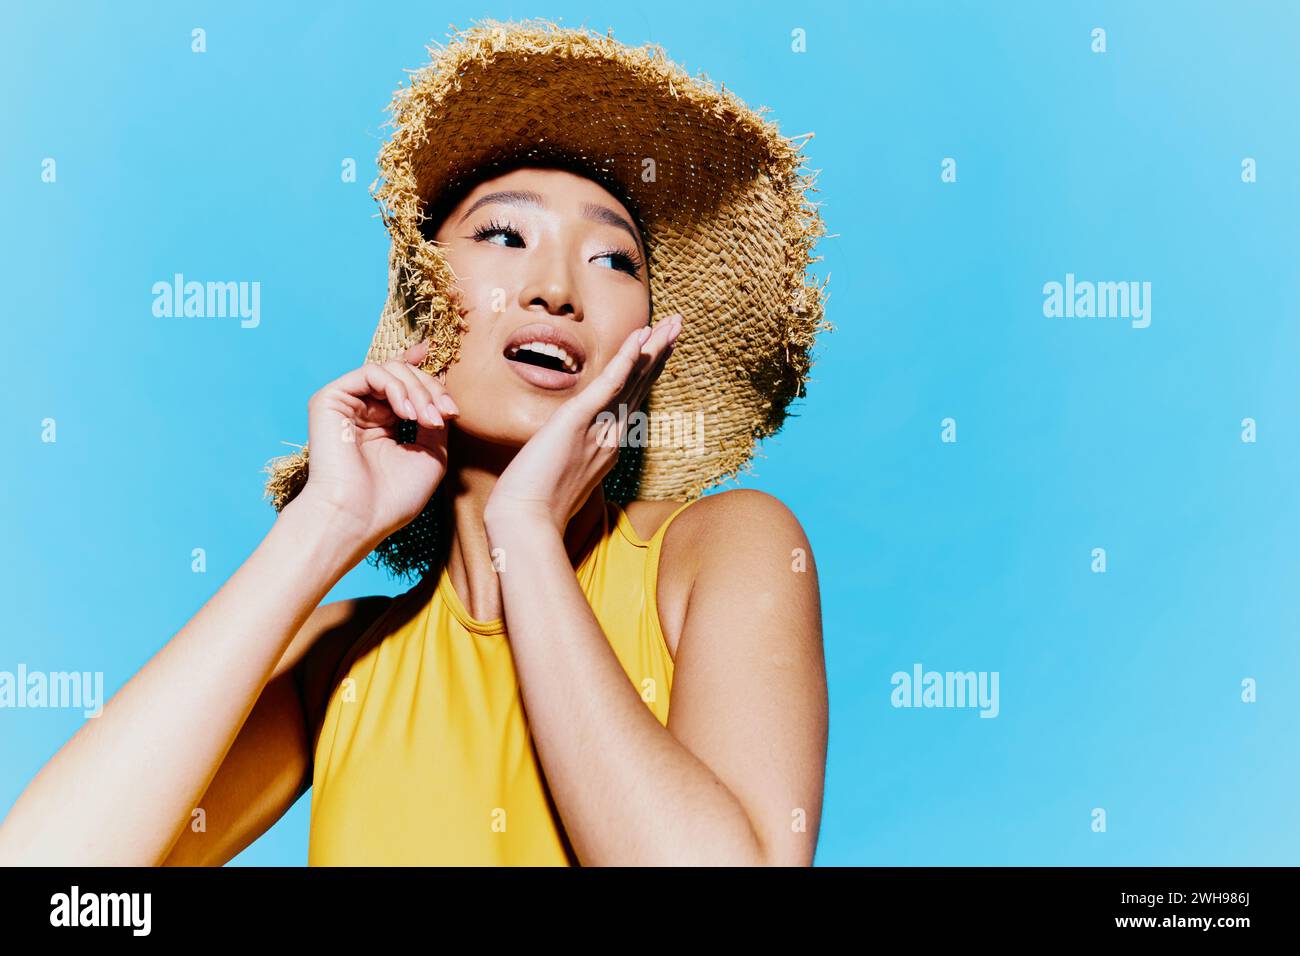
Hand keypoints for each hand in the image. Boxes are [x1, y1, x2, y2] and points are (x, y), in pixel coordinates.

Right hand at [296, 340, 459, 546]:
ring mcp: (346, 404)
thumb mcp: (430, 456)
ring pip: (389, 370)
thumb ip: (435, 422)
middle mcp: (363, 410)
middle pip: (402, 374)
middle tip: (447, 414)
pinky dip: (396, 387)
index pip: (401, 384)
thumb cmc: (393, 498)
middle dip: (432, 390)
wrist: (358, 517)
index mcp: (382, 423)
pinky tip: (407, 414)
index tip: (442, 361)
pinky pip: (370, 373)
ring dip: (418, 391)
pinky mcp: (330, 399)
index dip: (419, 367)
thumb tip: (441, 395)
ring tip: (429, 420)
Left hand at [484, 314, 681, 535]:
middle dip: (660, 352)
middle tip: (678, 324)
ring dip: (652, 349)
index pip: (631, 398)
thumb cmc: (536, 504)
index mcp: (607, 444)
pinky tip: (639, 338)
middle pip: (640, 385)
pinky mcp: (578, 421)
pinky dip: (624, 360)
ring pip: (632, 382)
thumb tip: (577, 443)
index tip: (660, 344)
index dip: (646, 369)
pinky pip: (607, 386)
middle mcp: (611, 435)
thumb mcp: (562, 471)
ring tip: (671, 324)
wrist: (525, 522)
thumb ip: (576, 453)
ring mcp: (599, 429)